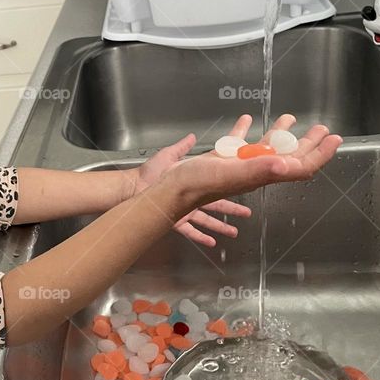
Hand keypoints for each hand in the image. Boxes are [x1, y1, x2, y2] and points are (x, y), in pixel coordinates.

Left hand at [133, 130, 251, 247]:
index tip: (243, 186)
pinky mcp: (176, 220)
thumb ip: (181, 147)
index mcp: (192, 181)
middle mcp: (191, 197)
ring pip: (208, 220)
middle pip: (216, 205)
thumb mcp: (168, 156)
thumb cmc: (148, 173)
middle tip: (247, 214)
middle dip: (232, 209)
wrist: (132, 187)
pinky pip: (192, 231)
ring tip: (234, 232)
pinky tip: (213, 243)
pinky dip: (202, 237)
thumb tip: (191, 136)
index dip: (229, 185)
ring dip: (221, 226)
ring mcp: (184, 210)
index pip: (215, 183)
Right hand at [159, 113, 342, 219]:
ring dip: (283, 135)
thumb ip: (257, 168)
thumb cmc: (199, 183)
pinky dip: (248, 130)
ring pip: (268, 148)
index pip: (300, 166)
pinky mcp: (225, 159)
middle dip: (309, 144)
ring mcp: (241, 164)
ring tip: (291, 119)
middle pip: (290, 158)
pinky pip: (241, 142)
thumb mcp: (230, 173)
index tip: (334, 140)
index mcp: (262, 174)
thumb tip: (286, 164)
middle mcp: (256, 170)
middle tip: (322, 129)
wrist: (173, 188)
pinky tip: (248, 119)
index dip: (319, 154)